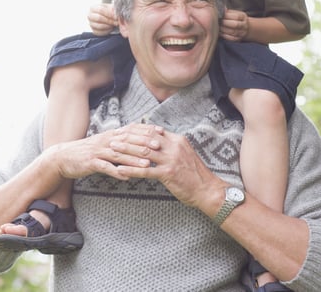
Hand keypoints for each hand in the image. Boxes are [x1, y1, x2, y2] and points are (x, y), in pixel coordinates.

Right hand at [48, 128, 152, 180]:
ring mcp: (98, 151)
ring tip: (147, 164)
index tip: (161, 132)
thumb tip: (139, 138)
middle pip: (127, 141)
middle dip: (144, 143)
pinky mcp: (90, 163)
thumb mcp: (105, 142)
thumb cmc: (88, 151)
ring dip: (133, 159)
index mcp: (111, 135)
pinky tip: (126, 177)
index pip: (131, 130)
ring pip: (118, 154)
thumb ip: (121, 140)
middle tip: (159, 146)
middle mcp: (106, 141)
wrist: (64, 157)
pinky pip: (105, 168)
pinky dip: (116, 172)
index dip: (146, 131)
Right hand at [88, 3, 117, 35]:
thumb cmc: (108, 11)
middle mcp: (90, 16)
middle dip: (109, 21)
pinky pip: (100, 32)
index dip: (109, 14)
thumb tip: (115, 14)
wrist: (107, 17)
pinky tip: (111, 28)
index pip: (101, 10)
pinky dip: (107, 31)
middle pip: (99, 18)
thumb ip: (113, 9)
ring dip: (109, 26)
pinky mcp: (94, 31)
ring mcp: (91, 24)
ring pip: (99, 26)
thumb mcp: (110, 7)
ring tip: (114, 24)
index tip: (116, 17)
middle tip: (117, 22)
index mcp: (93, 8)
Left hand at [108, 124, 224, 208]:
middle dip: (127, 139)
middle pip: (145, 139)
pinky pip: (145, 171)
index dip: (136, 131)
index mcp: (177, 140)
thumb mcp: (184, 153)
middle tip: (113, 139)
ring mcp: (171, 160)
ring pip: (143, 153)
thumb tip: (157, 139)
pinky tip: (120, 171)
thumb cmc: (195, 174)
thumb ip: (171, 145)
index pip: (152, 131)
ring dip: (126, 152)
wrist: (208, 189)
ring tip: (112, 151)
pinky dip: (131, 170)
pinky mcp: (168, 174)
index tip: (124, 131)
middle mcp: (173, 147)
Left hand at [220, 8, 248, 40]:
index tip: (220, 15)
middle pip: (235, 25)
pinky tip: (219, 33)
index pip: (236, 16)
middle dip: (225, 23)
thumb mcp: (234, 13)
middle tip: (218, 22)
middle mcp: (244, 25)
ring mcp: (242, 33)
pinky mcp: (238, 39)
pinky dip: (224, 35)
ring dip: (223, 30)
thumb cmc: (235, 18)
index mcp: (243, 16)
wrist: (244, 28)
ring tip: (217, 27)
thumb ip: (227, 12)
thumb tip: (221, 8)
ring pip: (233, 32)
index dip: (227, 16)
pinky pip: (231, 38)